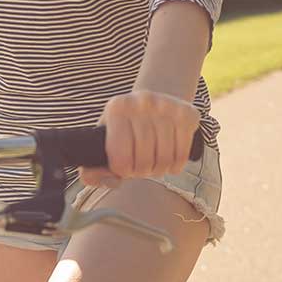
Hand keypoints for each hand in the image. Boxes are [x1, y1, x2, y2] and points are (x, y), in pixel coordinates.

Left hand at [81, 90, 199, 187]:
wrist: (155, 101)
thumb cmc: (127, 129)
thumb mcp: (106, 140)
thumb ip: (95, 166)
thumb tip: (103, 180)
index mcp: (117, 108)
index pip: (120, 157)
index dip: (123, 171)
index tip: (125, 168)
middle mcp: (142, 101)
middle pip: (144, 159)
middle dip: (143, 171)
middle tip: (142, 169)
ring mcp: (167, 105)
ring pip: (165, 158)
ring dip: (160, 170)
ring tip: (155, 165)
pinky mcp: (187, 113)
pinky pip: (183, 153)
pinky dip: (176, 165)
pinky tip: (170, 162)